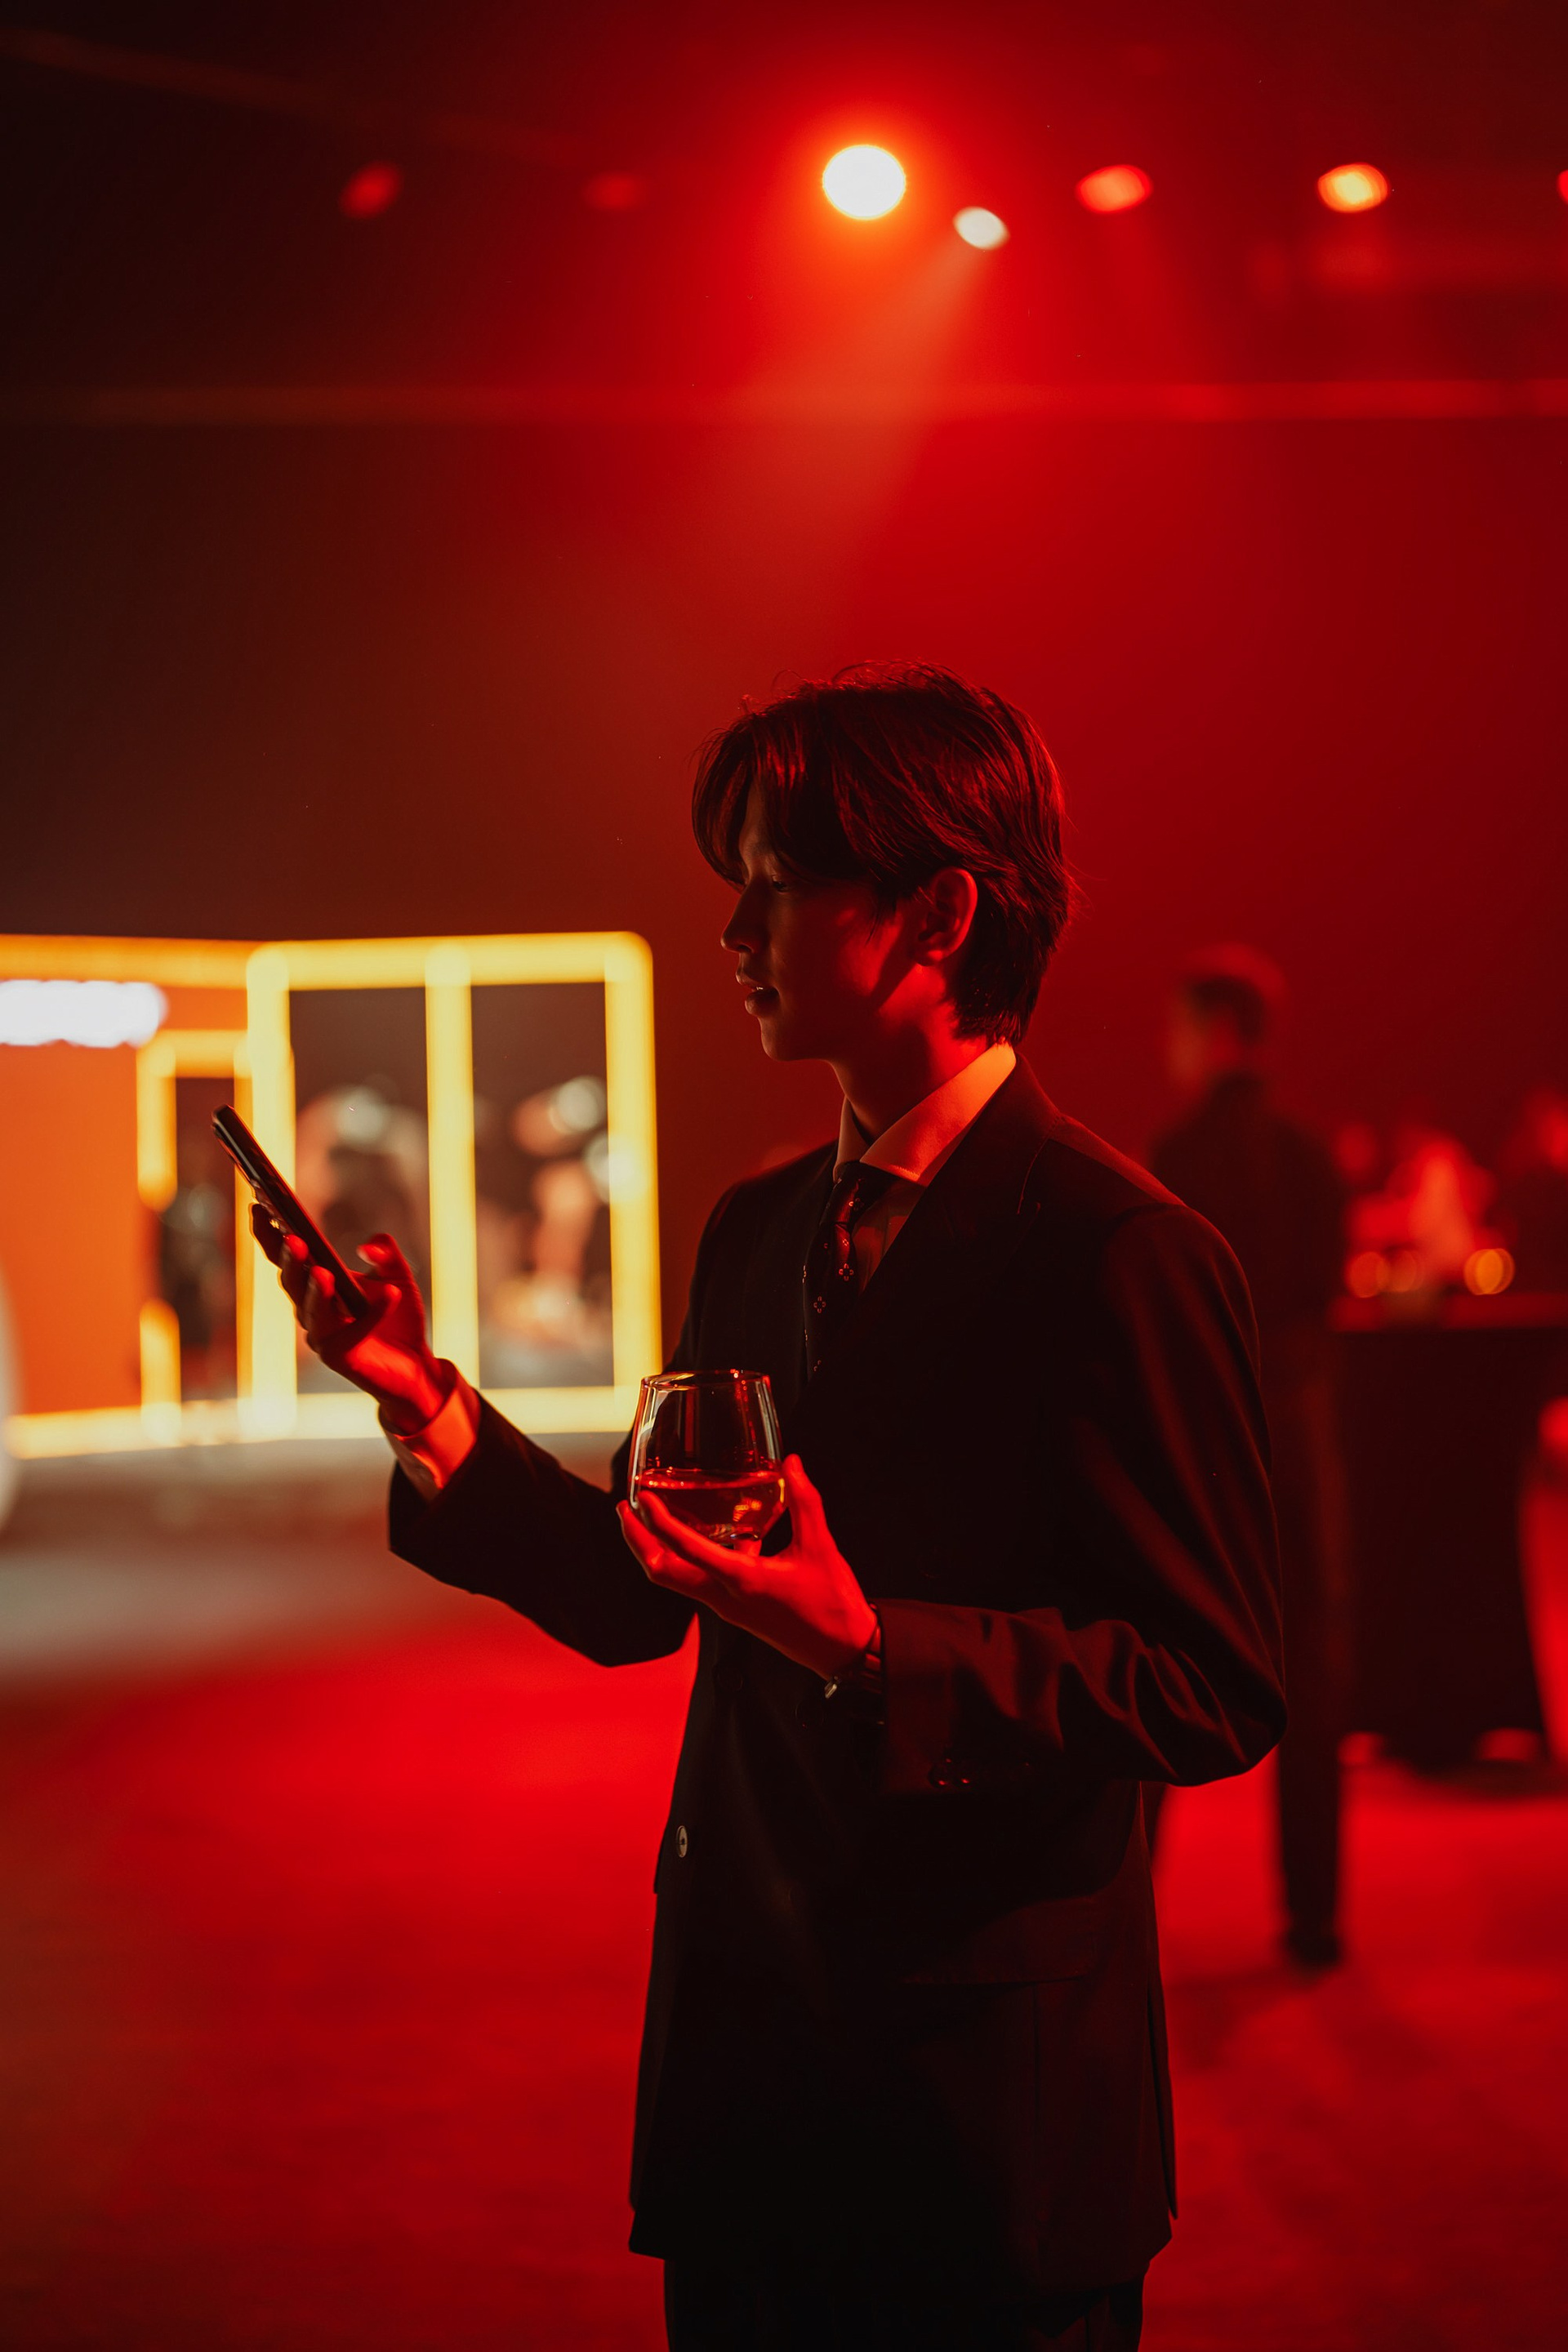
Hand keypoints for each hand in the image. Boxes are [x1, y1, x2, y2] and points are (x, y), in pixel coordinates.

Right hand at [250, 1209, 450, 1432]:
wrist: (415, 1362)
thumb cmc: (397, 1316)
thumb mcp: (396, 1274)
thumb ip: (385, 1253)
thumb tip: (366, 1246)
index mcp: (315, 1283)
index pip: (283, 1256)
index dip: (268, 1233)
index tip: (260, 1204)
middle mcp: (310, 1309)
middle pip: (292, 1282)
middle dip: (291, 1261)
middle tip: (294, 1239)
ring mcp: (322, 1335)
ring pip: (310, 1311)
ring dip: (316, 1291)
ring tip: (322, 1272)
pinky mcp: (340, 1357)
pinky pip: (353, 1332)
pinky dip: (374, 1313)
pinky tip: (391, 1294)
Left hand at [617, 1454, 877, 1679]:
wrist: (842, 1650)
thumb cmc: (832, 1603)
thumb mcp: (820, 1546)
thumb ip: (804, 1501)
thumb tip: (791, 1463)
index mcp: (741, 1580)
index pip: (684, 1549)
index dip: (657, 1521)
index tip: (641, 1497)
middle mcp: (724, 1597)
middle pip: (661, 1572)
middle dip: (637, 1541)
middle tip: (624, 1508)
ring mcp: (727, 1606)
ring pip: (675, 1579)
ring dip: (656, 1550)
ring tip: (649, 1518)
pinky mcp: (735, 1609)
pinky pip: (697, 1581)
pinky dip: (687, 1558)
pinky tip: (705, 1533)